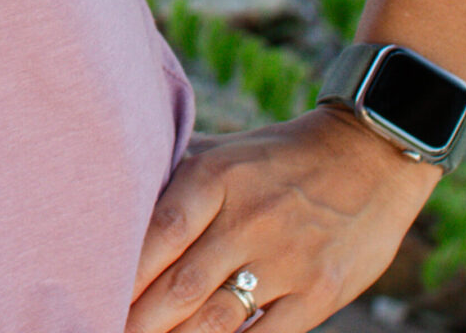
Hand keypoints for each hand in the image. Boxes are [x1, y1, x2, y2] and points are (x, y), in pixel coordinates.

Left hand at [126, 105, 440, 332]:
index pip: (160, 231)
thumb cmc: (280, 156)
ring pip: (218, 318)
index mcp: (216, 178)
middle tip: (109, 326)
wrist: (368, 156)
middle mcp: (247, 220)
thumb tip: (125, 194)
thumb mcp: (226, 150)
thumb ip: (180, 174)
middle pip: (181, 284)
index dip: (127, 270)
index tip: (97, 289)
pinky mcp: (318, 294)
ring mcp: (284, 261)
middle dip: (141, 318)